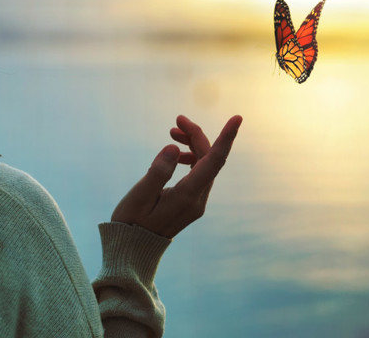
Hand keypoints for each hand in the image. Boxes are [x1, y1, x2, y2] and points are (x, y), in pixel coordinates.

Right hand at [111, 115, 242, 237]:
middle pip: (209, 158)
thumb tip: (172, 148)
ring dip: (192, 145)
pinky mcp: (192, 201)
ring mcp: (197, 201)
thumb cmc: (131, 223)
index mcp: (187, 196)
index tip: (237, 118)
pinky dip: (189, 157)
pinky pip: (198, 173)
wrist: (134, 249)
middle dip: (196, 135)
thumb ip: (157, 172)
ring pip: (204, 164)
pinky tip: (174, 154)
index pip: (214, 161)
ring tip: (173, 132)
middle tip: (178, 120)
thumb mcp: (139, 197)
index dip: (227, 138)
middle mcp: (198, 199)